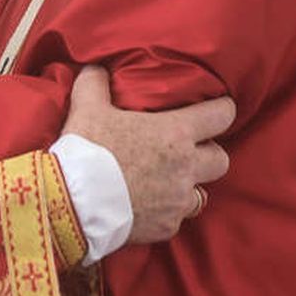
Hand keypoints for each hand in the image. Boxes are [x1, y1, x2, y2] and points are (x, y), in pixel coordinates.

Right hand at [62, 66, 233, 244]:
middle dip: (208, 154)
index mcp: (175, 133)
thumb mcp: (87, 107)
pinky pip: (176, 219)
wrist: (73, 202)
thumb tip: (96, 67)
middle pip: (221, 160)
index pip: (221, 116)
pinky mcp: (166, 227)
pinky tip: (146, 207)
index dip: (222, 110)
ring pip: (201, 194)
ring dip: (188, 187)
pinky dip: (166, 213)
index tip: (217, 109)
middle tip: (188, 151)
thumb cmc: (87, 150)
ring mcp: (178, 201)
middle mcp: (186, 167)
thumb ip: (95, 82)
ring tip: (166, 183)